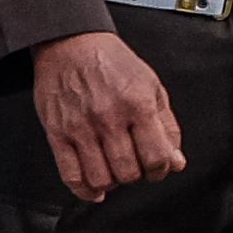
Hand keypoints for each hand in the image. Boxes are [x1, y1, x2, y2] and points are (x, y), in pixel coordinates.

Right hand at [31, 30, 184, 203]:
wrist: (70, 42)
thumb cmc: (111, 61)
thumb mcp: (151, 84)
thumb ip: (167, 125)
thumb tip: (176, 161)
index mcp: (137, 104)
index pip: (156, 157)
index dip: (161, 169)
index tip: (158, 167)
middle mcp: (108, 117)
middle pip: (128, 172)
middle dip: (137, 175)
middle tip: (135, 165)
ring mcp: (80, 127)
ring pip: (100, 179)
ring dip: (112, 183)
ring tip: (115, 171)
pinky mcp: (57, 133)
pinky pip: (70, 175)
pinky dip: (84, 190)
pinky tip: (94, 188)